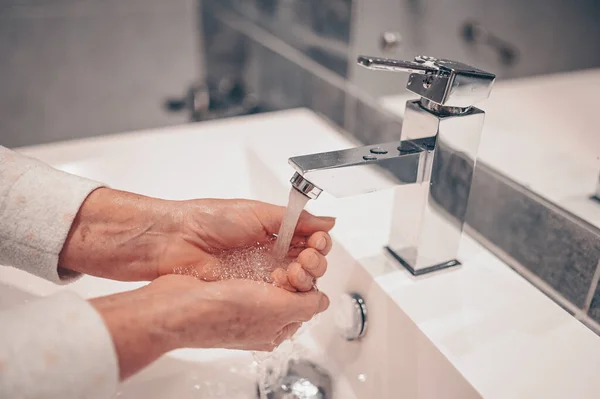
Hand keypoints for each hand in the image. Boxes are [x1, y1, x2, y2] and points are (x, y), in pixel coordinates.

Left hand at [59, 189, 334, 290]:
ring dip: (304, 276)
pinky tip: (280, 283)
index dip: (318, 242)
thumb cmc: (209, 219)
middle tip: (306, 258)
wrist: (174, 240)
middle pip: (309, 263)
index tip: (317, 241)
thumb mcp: (258, 212)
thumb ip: (296, 220)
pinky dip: (286, 292)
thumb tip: (328, 221)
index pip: (310, 240)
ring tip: (292, 270)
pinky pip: (277, 298)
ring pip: (297, 282)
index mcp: (274, 232)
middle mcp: (270, 254)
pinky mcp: (249, 292)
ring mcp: (260, 275)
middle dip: (315, 261)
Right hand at [90, 275, 329, 379]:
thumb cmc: (220, 312)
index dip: (308, 282)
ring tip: (274, 258)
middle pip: (292, 287)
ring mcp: (243, 300)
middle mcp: (261, 317)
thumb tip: (324, 301)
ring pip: (275, 274)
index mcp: (275, 329)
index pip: (306, 302)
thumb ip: (306, 304)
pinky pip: (254, 267)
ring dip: (281, 261)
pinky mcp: (228, 284)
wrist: (176, 305)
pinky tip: (257, 253)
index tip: (299, 268)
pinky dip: (260, 258)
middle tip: (289, 261)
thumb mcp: (276, 310)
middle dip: (297, 269)